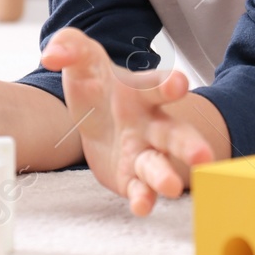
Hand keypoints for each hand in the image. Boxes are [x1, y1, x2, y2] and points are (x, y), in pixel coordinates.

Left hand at [41, 27, 214, 215]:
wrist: (94, 114)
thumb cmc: (96, 83)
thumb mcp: (82, 60)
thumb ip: (70, 47)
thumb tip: (51, 54)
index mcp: (141, 92)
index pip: (157, 87)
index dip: (169, 85)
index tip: (179, 84)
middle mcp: (150, 123)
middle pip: (174, 134)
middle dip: (189, 144)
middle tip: (202, 156)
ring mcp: (143, 152)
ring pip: (159, 165)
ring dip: (165, 176)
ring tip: (171, 188)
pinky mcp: (130, 177)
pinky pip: (139, 189)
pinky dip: (142, 197)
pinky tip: (142, 207)